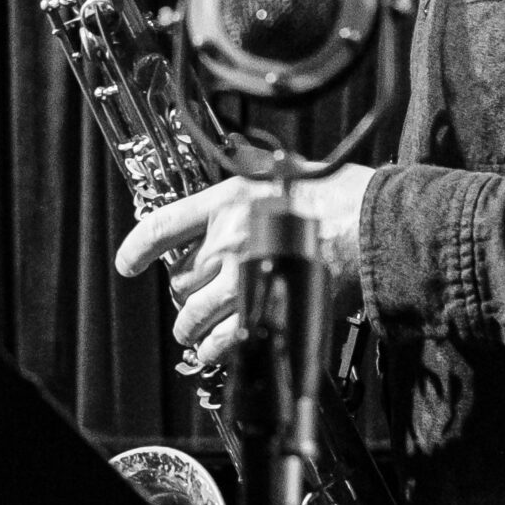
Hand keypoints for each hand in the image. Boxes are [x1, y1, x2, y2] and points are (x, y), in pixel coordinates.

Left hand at [113, 164, 373, 369]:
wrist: (375, 227)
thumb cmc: (341, 195)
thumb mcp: (287, 168)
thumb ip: (256, 166)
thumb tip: (244, 154)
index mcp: (227, 202)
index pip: (162, 227)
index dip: (137, 249)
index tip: (128, 263)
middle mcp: (227, 239)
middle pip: (179, 279)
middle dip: (180, 296)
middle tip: (186, 304)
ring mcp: (244, 277)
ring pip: (194, 315)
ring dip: (189, 329)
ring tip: (192, 336)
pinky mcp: (267, 308)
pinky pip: (224, 339)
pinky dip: (214, 349)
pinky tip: (215, 351)